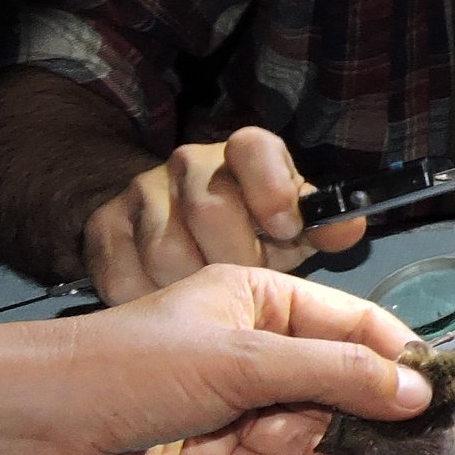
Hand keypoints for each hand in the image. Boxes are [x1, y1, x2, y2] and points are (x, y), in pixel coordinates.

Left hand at [0, 265, 433, 454]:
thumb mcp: (242, 360)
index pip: (350, 325)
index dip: (401, 359)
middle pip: (333, 391)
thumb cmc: (125, 368)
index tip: (450, 395)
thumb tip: (415, 390)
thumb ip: (333, 376)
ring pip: (305, 443)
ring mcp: (226, 412)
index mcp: (257, 302)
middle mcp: (248, 353)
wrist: (22, 429)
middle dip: (379, 428)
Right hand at [83, 127, 365, 303]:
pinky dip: (152, 303)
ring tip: (210, 306)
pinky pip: (125, 276)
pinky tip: (169, 308)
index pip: (253, 147)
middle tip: (249, 292)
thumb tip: (349, 228)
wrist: (168, 226)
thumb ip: (324, 227)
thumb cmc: (249, 230)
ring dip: (194, 290)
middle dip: (237, 261)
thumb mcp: (292, 225)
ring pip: (166, 250)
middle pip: (211, 210)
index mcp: (243, 154)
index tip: (284, 229)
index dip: (271, 188)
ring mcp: (142, 192)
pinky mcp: (105, 227)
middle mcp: (190, 164)